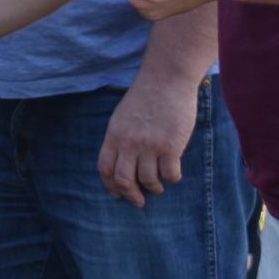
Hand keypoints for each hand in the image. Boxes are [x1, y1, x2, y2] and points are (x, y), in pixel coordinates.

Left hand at [98, 72, 198, 206]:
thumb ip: (121, 138)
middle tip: (139, 200)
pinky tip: (173, 174)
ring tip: (158, 186)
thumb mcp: (122, 116)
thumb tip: (122, 162)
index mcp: (114, 135)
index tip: (118, 194)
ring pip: (148, 180)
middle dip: (130, 195)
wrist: (167, 78)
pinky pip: (170, 174)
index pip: (105, 168)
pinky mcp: (171, 146)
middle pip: (123, 180)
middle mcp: (129, 142)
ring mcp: (150, 145)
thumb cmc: (146, 95)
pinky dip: (172, 178)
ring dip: (154, 187)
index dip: (110, 186)